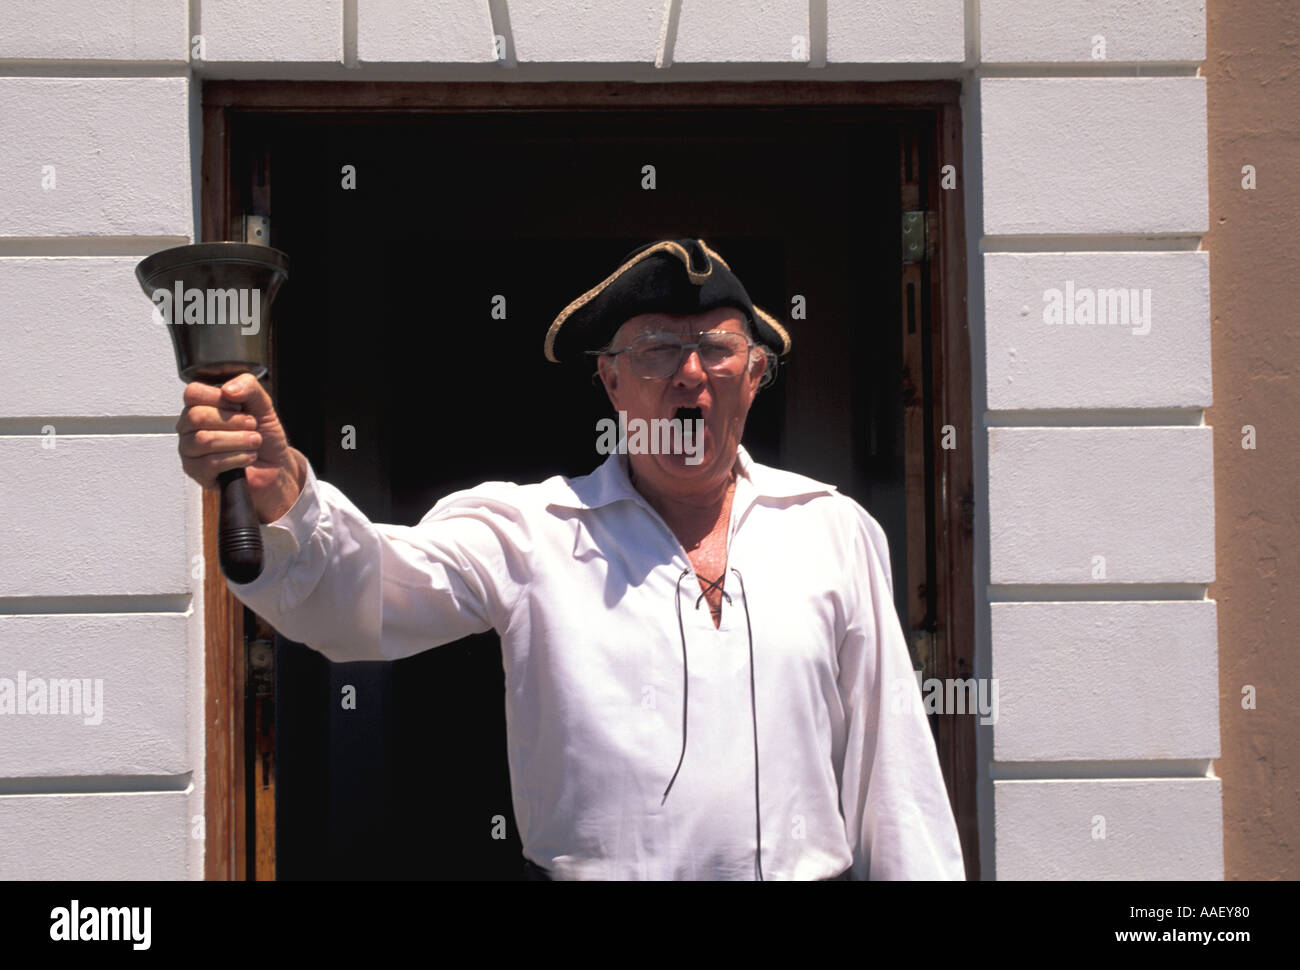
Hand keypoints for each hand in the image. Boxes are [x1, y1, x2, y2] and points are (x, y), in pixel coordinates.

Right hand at [175, 374, 304, 523]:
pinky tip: (249, 457)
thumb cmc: (263, 435)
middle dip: (233, 421)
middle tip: (253, 426)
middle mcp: (189, 427)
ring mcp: (190, 451)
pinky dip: (237, 458)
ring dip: (238, 440)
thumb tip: (228, 390)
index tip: (239, 407)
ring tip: (254, 441)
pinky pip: (210, 463)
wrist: (275, 466)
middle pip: (196, 417)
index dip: (220, 399)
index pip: (193, 393)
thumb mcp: (262, 405)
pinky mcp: (197, 472)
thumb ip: (248, 387)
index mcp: (199, 406)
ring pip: (203, 440)